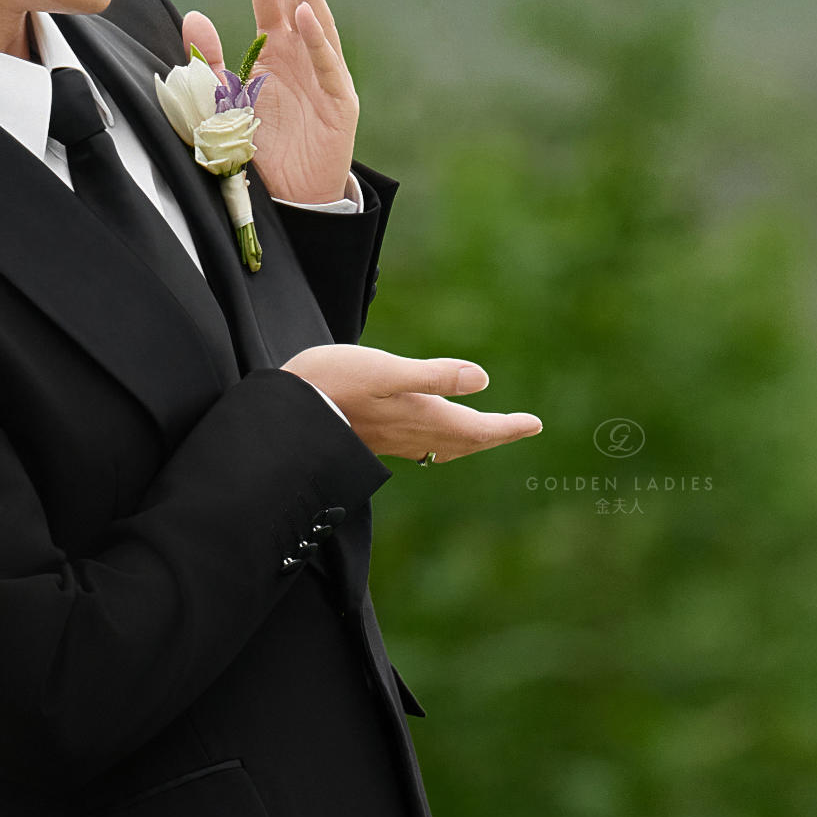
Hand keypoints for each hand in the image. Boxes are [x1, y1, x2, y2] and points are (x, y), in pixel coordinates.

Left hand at [184, 0, 357, 205]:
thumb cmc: (262, 149)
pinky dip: (317, 39)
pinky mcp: (339, 103)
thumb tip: (193, 15)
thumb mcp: (223, 100)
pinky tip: (306, 13)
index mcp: (274, 51)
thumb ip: (210, 60)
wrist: (293, 199)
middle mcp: (302, 56)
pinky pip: (326, 65)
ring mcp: (325, 76)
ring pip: (317, 23)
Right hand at [281, 344, 542, 461]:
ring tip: (486, 432)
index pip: (478, 428)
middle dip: (493, 434)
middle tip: (522, 427)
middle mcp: (411, 434)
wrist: (281, 414)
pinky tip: (430, 434)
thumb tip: (482, 379)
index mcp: (422, 417)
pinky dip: (439, 440)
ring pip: (442, 446)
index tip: (536, 425)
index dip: (509, 426)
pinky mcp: (371, 438)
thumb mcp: (385, 370)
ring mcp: (390, 440)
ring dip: (469, 440)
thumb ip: (433, 375)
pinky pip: (419, 445)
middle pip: (465, 441)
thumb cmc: (330, 383)